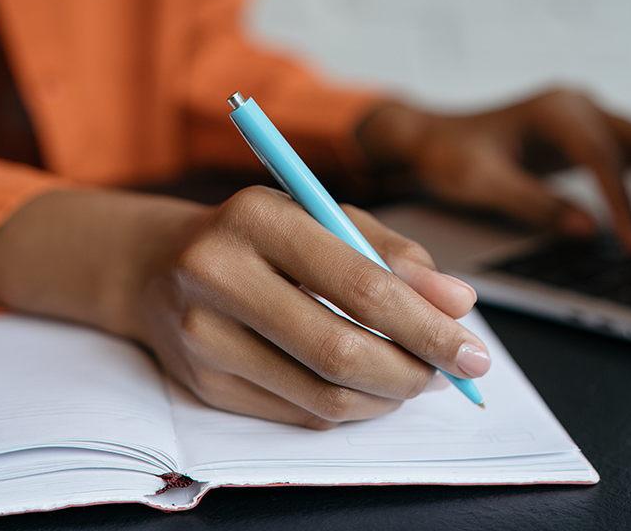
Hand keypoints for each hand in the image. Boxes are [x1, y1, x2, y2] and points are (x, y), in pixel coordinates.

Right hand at [0, 187, 487, 428]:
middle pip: (340, 350)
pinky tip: (367, 388)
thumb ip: (393, 252)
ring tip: (414, 378)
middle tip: (451, 374)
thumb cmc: (258, 235)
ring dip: (387, 397)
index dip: (427, 326)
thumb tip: (457, 303)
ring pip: (322, 394)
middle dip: (414, 372)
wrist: (157, 265)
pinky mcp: (202, 384)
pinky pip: (299, 413)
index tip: (472, 349)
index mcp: (257, 217)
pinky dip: (350, 408)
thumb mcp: (323, 216)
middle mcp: (218, 275)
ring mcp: (202, 337)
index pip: (359, 284)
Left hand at [356, 88, 630, 254]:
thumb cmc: (449, 155)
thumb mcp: (479, 182)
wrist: (433, 138)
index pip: (603, 155)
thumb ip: (532, 203)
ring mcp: (591, 118)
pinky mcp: (593, 137)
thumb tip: (587, 229)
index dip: (625, 202)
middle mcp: (580, 106)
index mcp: (554, 109)